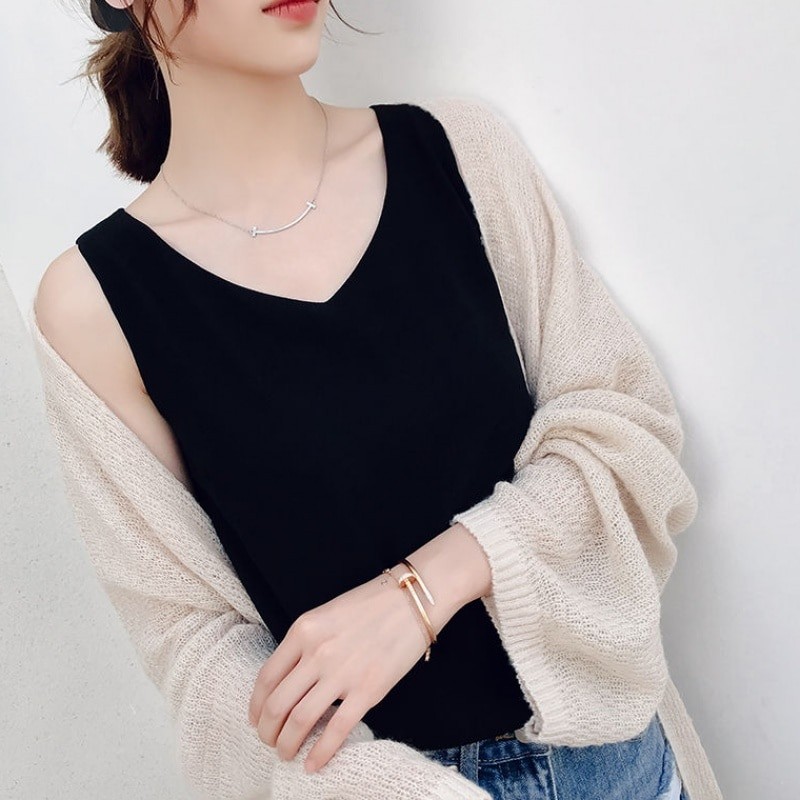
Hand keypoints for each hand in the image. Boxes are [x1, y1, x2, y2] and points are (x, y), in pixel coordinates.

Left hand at [247, 568, 437, 773]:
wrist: (413, 599)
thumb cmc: (371, 603)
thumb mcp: (326, 615)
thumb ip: (305, 643)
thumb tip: (290, 680)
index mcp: (303, 630)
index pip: (266, 677)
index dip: (256, 706)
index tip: (256, 718)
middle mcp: (317, 652)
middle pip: (277, 704)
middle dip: (267, 731)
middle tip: (270, 741)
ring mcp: (342, 673)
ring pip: (299, 721)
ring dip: (287, 745)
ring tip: (287, 753)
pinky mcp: (368, 690)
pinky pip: (336, 730)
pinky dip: (320, 753)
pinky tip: (312, 764)